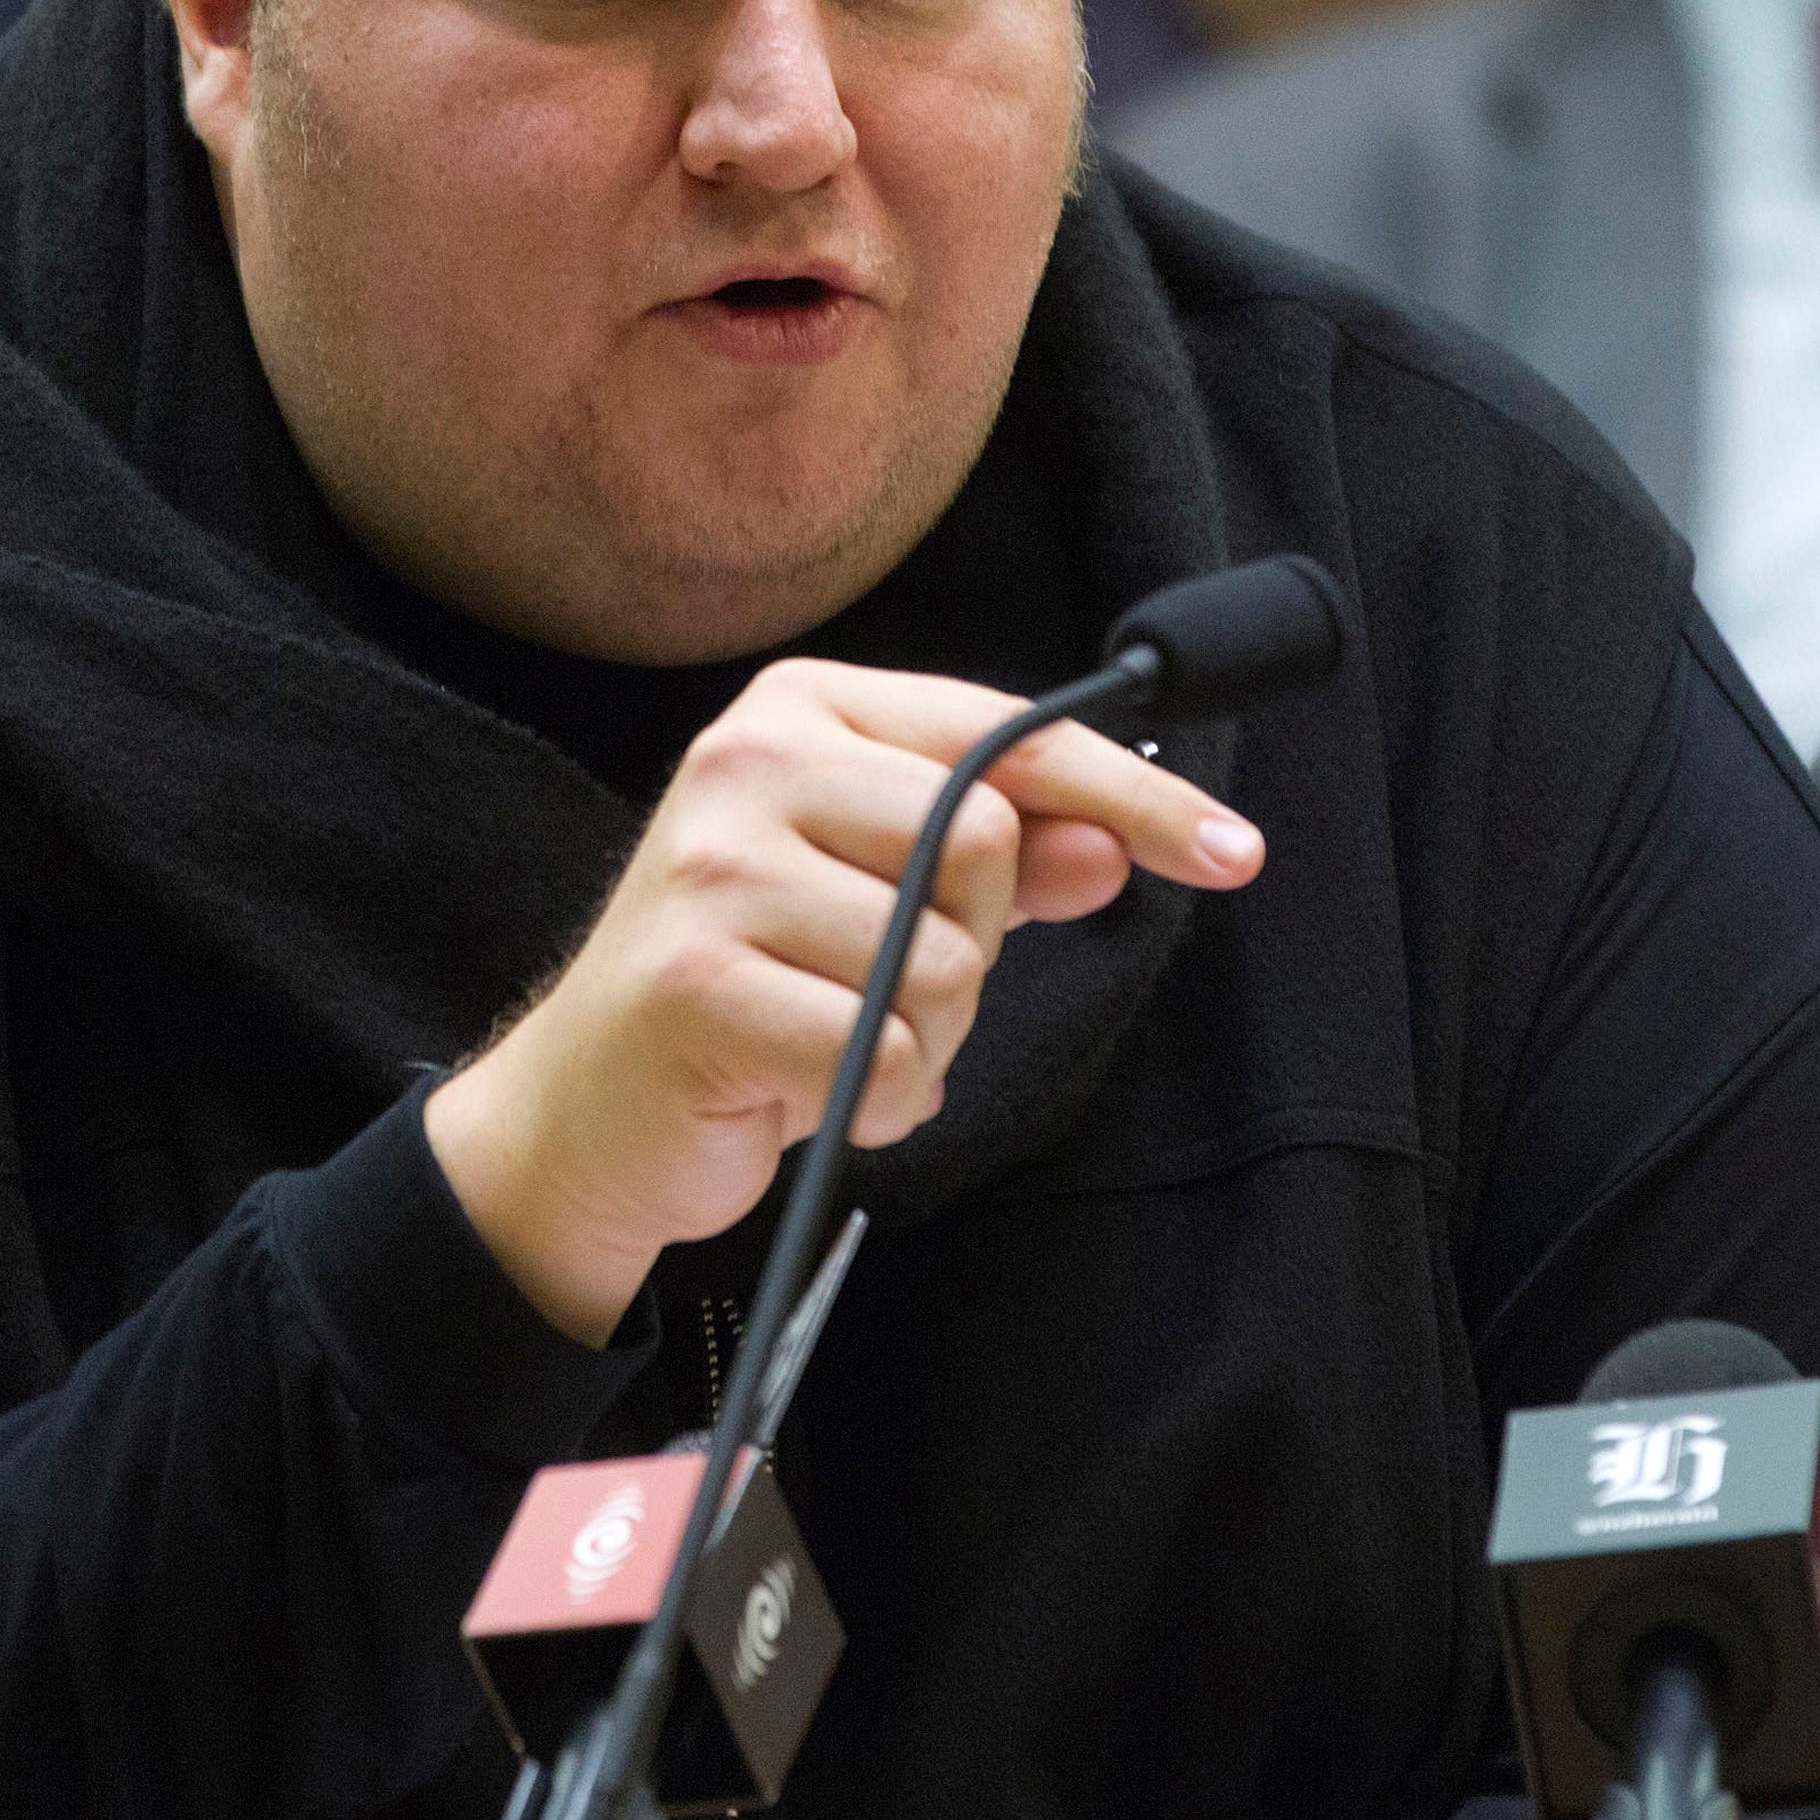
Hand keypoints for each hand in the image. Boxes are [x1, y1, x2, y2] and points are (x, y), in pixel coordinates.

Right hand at [424, 660, 1262, 1342]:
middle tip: (887, 990)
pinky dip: (874, 1103)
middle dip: (975, 951)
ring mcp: (713, 868)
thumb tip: (1112, 845)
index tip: (1234, 853)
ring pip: (943, 965)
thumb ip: (997, 862)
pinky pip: (883, 1056)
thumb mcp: (881, 903)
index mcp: (797, 710)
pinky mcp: (699, 982)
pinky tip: (802, 1094)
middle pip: (986, 844)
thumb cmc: (748, 988)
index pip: (1005, 736)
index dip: (1131, 796)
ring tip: (834, 1047)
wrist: (584, 1109)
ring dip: (922, 1045)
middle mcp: (746, 762)